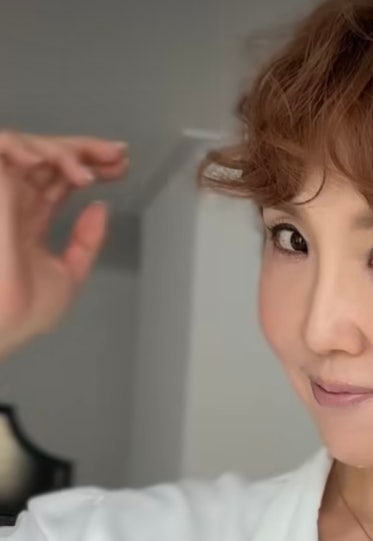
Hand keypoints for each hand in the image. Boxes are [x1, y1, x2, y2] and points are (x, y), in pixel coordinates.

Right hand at [0, 130, 128, 359]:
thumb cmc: (22, 312)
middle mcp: (14, 202)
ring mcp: (1, 195)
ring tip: (87, 172)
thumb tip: (100, 209)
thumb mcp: (68, 274)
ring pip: (28, 146)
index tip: (121, 167)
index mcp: (30, 220)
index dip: (91, 166)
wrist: (2, 323)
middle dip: (87, 149)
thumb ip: (86, 242)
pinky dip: (25, 146)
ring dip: (63, 150)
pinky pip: (0, 147)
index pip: (61, 180)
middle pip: (50, 157)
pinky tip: (49, 163)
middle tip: (118, 154)